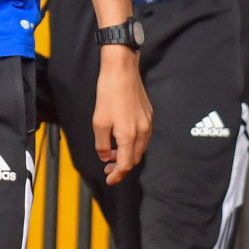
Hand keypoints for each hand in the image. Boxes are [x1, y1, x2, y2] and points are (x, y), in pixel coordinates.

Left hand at [92, 47, 151, 184]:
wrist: (122, 69)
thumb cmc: (109, 93)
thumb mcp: (99, 121)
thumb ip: (102, 143)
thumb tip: (105, 156)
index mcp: (129, 135)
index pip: (126, 164)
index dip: (117, 175)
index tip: (109, 179)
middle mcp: (142, 131)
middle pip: (135, 158)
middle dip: (122, 165)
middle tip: (107, 166)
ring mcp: (147, 122)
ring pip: (140, 147)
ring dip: (127, 154)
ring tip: (112, 153)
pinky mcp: (148, 114)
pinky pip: (142, 136)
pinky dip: (133, 142)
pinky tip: (121, 137)